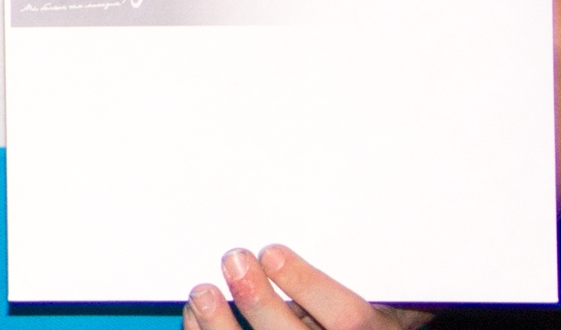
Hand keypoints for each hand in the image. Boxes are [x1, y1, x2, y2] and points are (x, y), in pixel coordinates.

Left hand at [189, 246, 431, 329]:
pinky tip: (195, 314)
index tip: (272, 251)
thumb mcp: (365, 291)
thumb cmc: (350, 312)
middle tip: (234, 260)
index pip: (348, 317)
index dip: (308, 285)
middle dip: (258, 301)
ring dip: (221, 325)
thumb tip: (279, 239)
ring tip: (203, 292)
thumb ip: (332, 272)